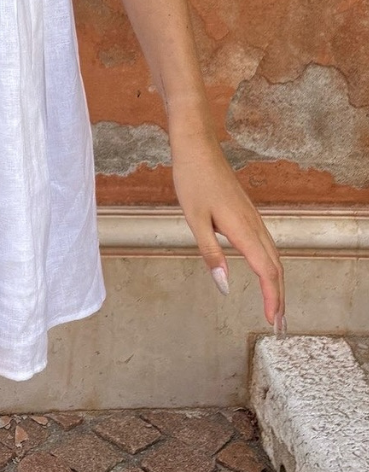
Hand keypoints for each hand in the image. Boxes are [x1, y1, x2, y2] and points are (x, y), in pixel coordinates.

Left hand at [171, 129, 286, 332]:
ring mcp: (253, 217)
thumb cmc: (192, 180)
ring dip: (277, 283)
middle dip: (279, 297)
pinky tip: (265, 273)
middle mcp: (254, 224)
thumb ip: (211, 254)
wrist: (197, 147)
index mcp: (242, 229)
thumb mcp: (195, 220)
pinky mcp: (248, 212)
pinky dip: (271, 266)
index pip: (267, 272)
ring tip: (274, 306)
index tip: (272, 322)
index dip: (271, 298)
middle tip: (278, 325)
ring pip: (274, 256)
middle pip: (276, 267)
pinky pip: (267, 244)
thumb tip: (225, 286)